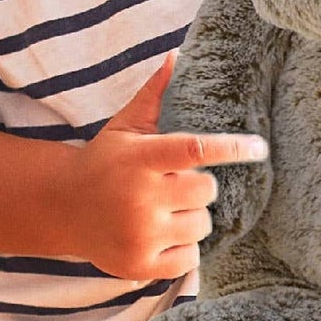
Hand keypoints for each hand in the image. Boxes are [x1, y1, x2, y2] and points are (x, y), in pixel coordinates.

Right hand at [70, 54, 268, 278]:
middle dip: (198, 186)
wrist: (62, 207)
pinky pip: (190, 258)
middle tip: (174, 185)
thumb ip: (153, 95)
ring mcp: (140, 234)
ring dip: (192, 217)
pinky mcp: (140, 265)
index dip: (232, 148)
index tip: (259, 147)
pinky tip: (160, 235)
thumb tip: (177, 55)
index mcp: (139, 159)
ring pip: (202, 225)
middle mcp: (139, 197)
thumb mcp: (124, 127)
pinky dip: (183, 247)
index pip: (195, 150)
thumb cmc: (104, 162)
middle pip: (206, 191)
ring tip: (164, 210)